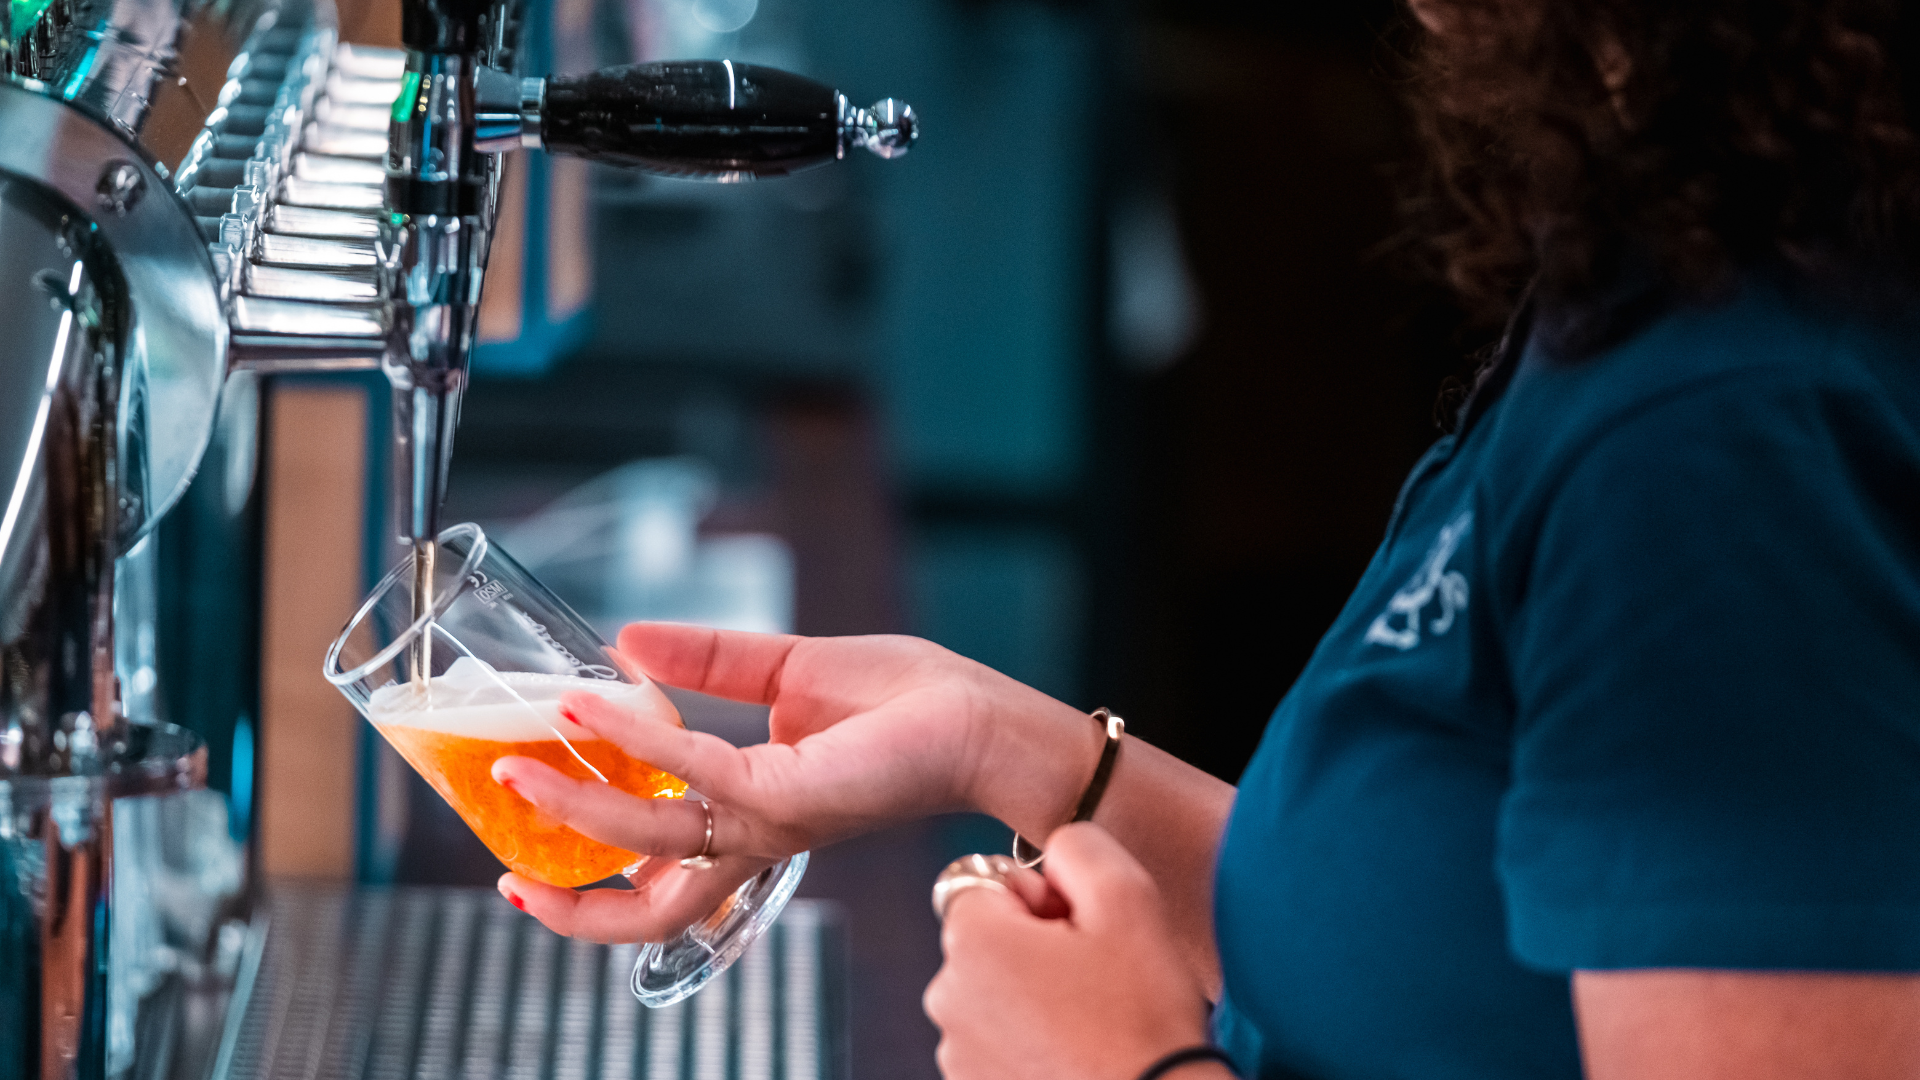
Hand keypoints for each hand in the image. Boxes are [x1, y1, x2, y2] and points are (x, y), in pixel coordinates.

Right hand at [492, 622, 1089, 941]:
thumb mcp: (785, 669)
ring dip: (576, 808)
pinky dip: (638, 740)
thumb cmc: (905, 701)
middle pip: (648, 910)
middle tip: (505, 872)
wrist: (979, 715)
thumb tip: (628, 644)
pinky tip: (595, 704)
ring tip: (514, 769)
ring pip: (652, 844)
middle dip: (570, 904)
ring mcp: (768, 822)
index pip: (659, 872)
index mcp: (748, 815)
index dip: (591, 876)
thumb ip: (707, 662)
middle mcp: (752, 835)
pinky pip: (694, 772)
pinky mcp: (788, 794)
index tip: (526, 854)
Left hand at [923, 823, 1217, 1079]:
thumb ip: (1078, 846)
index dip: (1040, 897)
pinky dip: (1031, 1042)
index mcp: (972, 940)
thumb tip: (1054, 851)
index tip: (1080, 931)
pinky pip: (999, 1042)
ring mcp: (956, 1053)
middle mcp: (946, 997)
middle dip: (1036, 946)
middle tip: (1095, 977)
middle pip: (988, 938)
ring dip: (1034, 996)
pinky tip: (1076, 1053)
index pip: (987, 881)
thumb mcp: (1128, 897)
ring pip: (995, 994)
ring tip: (1091, 1022)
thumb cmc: (1143, 1017)